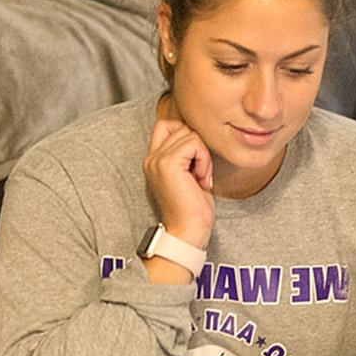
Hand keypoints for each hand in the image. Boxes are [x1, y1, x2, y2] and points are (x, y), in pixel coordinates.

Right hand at [143, 114, 215, 247]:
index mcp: (153, 159)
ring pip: (190, 134)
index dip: (187, 136)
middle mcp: (151, 158)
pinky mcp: (167, 163)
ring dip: (203, 156)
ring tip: (200, 178)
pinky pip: (194, 144)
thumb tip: (198, 134)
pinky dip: (205, 160)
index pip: (167, 125)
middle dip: (199, 148)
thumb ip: (187, 154)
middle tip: (200, 173)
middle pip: (182, 127)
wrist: (187, 230)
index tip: (196, 162)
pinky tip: (201, 180)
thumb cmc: (193, 207)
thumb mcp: (189, 174)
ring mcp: (157, 160)